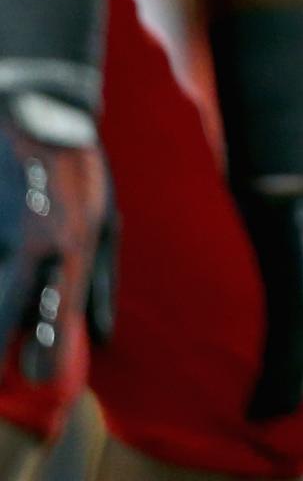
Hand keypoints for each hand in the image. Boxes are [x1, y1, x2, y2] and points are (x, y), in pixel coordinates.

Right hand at [0, 80, 110, 402]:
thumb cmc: (77, 168)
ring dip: (3, 308)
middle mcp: (29, 240)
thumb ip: (101, 278)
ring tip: (14, 307)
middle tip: (6, 368)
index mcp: (72, 240)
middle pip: (4, 311)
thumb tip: (103, 336)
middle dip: (1, 344)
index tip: (41, 380)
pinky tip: (7, 242)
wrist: (36, 109)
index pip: (59, 310)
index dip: (51, 352)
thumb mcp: (105, 218)